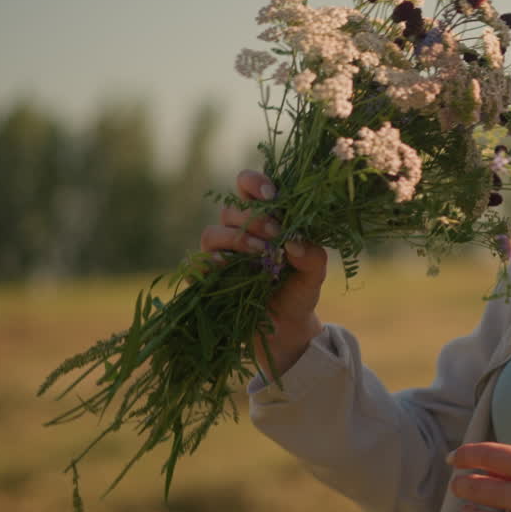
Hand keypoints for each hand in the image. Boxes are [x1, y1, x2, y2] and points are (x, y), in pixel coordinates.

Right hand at [198, 169, 328, 376]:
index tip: (273, 196)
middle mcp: (236, 232)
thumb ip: (312, 256)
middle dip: (255, 218)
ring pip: (212, 233)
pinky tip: (227, 267)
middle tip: (277, 233)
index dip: (255, 183)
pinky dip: (209, 263)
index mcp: (261, 219)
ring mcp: (219, 255)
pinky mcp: (206, 280)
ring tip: (261, 253)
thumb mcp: (314, 274)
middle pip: (230, 210)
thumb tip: (295, 243)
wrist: (285, 328)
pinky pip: (196, 264)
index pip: (247, 187)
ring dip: (236, 239)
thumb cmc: (298, 291)